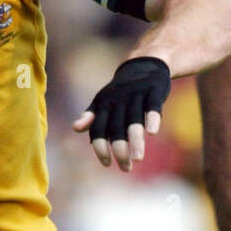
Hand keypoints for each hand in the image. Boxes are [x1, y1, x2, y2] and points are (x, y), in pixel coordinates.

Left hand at [73, 56, 170, 171]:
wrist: (145, 63)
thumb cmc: (121, 90)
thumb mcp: (103, 100)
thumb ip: (91, 115)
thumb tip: (76, 128)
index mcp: (104, 104)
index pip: (98, 129)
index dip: (100, 147)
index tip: (106, 164)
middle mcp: (118, 100)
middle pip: (117, 128)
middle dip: (120, 150)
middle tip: (125, 168)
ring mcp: (136, 95)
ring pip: (134, 121)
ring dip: (136, 140)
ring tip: (138, 159)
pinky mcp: (154, 91)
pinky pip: (152, 107)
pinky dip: (152, 118)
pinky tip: (152, 133)